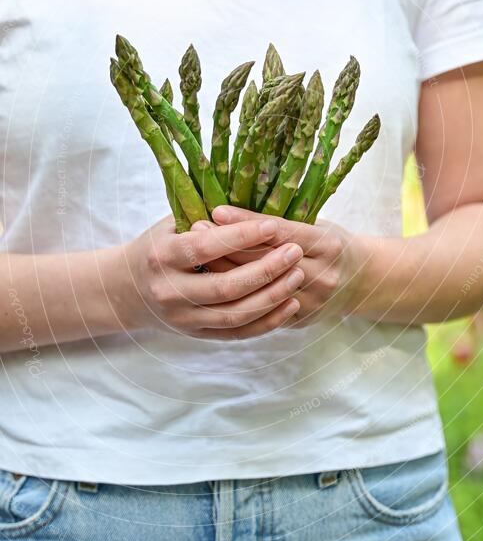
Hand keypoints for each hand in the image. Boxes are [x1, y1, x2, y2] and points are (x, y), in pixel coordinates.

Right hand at [120, 214, 304, 338]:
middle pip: (226, 287)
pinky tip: (290, 303)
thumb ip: (205, 217)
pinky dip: (268, 321)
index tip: (272, 226)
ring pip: (236, 315)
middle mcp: (170, 291)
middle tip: (294, 252)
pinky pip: (238, 334)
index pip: (206, 247)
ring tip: (298, 276)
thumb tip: (252, 206)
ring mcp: (183, 318)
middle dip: (266, 270)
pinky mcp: (197, 335)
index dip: (241, 237)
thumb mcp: (171, 224)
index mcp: (162, 256)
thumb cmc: (158, 247)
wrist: (126, 290)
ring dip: (272, 297)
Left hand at [202, 206, 362, 326]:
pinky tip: (213, 282)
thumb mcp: (316, 225)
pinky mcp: (300, 322)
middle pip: (265, 262)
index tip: (216, 211)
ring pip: (259, 289)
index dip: (246, 222)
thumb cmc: (330, 245)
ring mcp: (312, 303)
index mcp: (328, 245)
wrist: (361, 283)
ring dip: (226, 271)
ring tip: (199, 256)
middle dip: (228, 245)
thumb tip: (230, 210)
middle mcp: (323, 276)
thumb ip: (282, 223)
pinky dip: (236, 295)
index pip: (279, 232)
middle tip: (197, 230)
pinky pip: (262, 310)